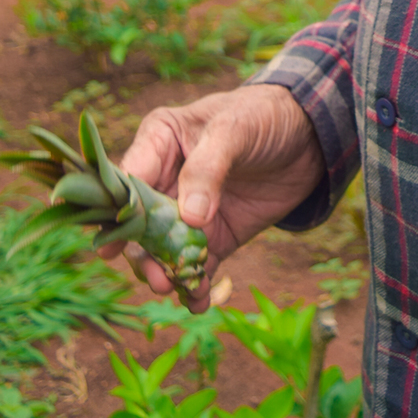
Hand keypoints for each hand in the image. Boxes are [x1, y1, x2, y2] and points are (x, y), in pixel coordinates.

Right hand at [106, 83, 324, 307]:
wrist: (309, 135)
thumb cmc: (263, 116)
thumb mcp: (234, 130)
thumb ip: (208, 168)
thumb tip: (188, 217)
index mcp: (159, 142)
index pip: (128, 180)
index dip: (116, 214)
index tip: (109, 248)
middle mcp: (165, 180)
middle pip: (140, 226)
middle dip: (144, 256)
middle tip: (158, 280)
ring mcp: (189, 212)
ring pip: (164, 252)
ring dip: (168, 275)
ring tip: (181, 290)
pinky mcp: (215, 235)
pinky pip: (197, 266)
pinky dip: (195, 286)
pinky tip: (200, 301)